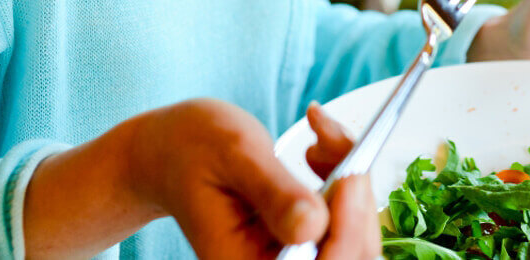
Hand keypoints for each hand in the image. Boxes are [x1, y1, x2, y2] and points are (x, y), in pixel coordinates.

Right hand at [25, 99, 378, 258]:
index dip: (346, 229)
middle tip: (331, 142)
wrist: (172, 152)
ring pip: (358, 237)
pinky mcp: (309, 239)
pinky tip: (321, 148)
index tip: (351, 176)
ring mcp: (293, 256)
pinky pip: (350, 219)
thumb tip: (312, 225)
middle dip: (355, 199)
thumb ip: (272, 192)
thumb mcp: (233, 157)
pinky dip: (348, 179)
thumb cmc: (191, 150)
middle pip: (351, 255)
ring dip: (353, 184)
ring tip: (320, 138)